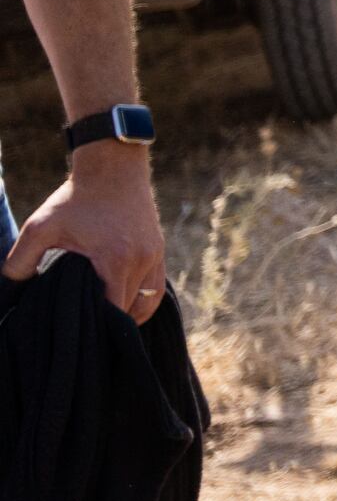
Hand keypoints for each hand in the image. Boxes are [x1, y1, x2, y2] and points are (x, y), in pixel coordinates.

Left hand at [6, 147, 165, 321]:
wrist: (112, 167)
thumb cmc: (75, 198)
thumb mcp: (39, 227)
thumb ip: (20, 261)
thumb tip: (10, 289)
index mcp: (116, 260)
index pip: (114, 309)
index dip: (98, 324)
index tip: (81, 331)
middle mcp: (142, 260)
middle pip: (132, 309)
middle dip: (111, 322)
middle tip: (89, 332)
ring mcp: (154, 254)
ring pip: (149, 301)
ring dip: (131, 314)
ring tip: (108, 323)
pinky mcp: (158, 248)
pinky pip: (155, 285)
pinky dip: (142, 299)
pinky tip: (124, 303)